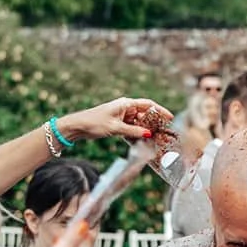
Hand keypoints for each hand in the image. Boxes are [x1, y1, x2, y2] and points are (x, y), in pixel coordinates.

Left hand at [56, 98, 174, 144]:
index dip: (160, 110)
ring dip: (145, 130)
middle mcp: (125, 108)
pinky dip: (136, 134)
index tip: (170, 118)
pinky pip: (131, 128)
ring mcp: (121, 116)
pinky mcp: (117, 123)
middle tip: (164, 132)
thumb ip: (133, 131)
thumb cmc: (94, 122)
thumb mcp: (115, 128)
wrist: (77, 126)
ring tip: (154, 139)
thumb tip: (148, 134)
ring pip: (138, 122)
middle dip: (154, 123)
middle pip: (145, 114)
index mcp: (125, 104)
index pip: (148, 105)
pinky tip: (140, 142)